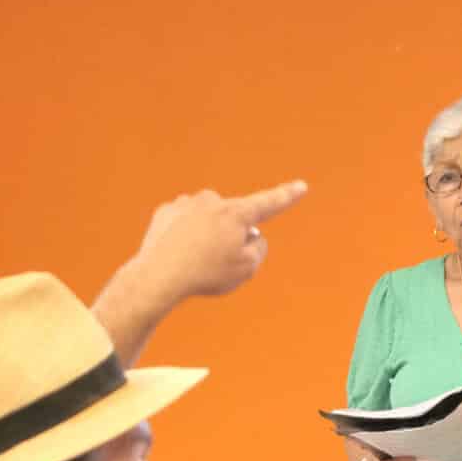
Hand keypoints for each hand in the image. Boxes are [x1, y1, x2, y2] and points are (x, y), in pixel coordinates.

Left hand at [127, 180, 309, 305]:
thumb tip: (251, 235)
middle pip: (234, 219)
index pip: (270, 203)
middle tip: (219, 262)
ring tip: (195, 260)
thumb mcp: (247, 268)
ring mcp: (187, 203)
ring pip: (208, 220)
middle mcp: (213, 201)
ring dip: (208, 236)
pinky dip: (185, 237)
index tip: (301, 186)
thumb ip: (259, 248)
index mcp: (237, 214)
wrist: (159, 274)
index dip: (288, 196)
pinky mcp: (166, 212)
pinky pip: (185, 224)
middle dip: (232, 236)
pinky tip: (178, 253)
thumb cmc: (207, 273)